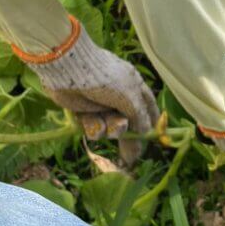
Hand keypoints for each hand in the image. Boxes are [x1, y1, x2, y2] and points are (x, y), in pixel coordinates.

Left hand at [11, 15, 158, 164]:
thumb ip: (140, 117)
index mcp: (134, 86)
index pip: (148, 106)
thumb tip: (148, 135)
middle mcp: (119, 96)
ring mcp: (102, 104)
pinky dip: (92, 126)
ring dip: (108, 128)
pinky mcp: (85, 111)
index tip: (154, 140)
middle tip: (129, 157)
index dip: (152, 123)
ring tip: (103, 122)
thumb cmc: (105, 79)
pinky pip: (94, 127)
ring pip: (110, 127)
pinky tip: (88, 119)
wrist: (70, 69)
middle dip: (128, 137)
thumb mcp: (130, 97)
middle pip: (129, 122)